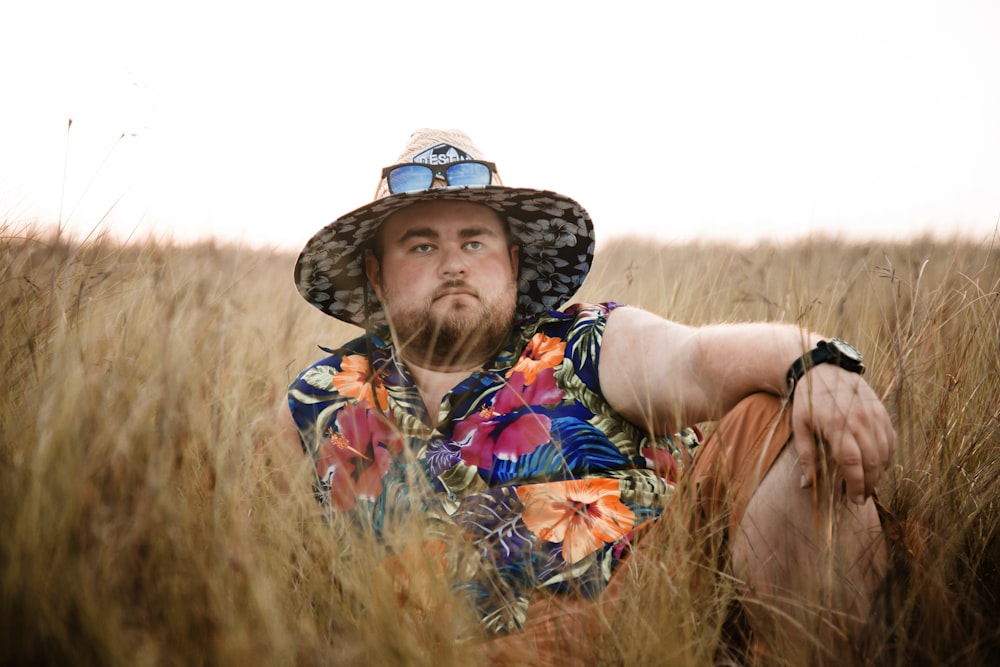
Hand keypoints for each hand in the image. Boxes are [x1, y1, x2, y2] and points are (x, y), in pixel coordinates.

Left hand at [790, 364, 894, 503]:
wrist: (823, 370)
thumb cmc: (808, 401)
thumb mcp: (800, 427)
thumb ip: (806, 457)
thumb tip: (806, 485)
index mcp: (836, 426)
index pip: (852, 464)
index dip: (856, 486)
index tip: (855, 500)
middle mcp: (859, 421)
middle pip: (872, 462)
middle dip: (869, 484)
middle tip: (861, 497)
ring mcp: (873, 415)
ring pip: (885, 452)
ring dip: (879, 472)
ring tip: (869, 483)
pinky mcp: (881, 410)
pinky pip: (890, 438)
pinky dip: (888, 455)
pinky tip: (880, 465)